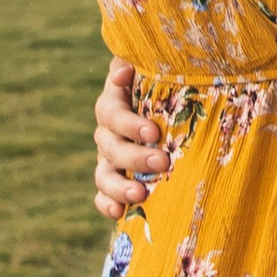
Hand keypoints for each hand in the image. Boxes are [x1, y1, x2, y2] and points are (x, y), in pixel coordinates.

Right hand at [93, 57, 167, 219]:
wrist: (172, 104)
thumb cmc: (170, 82)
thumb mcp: (161, 68)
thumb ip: (147, 64)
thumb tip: (122, 72)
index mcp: (115, 102)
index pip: (112, 113)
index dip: (129, 124)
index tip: (153, 132)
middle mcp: (108, 131)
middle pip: (110, 146)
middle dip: (135, 156)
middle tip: (163, 161)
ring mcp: (109, 158)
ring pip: (103, 173)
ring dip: (119, 185)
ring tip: (140, 194)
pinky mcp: (115, 179)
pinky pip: (103, 194)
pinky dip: (107, 204)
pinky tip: (118, 213)